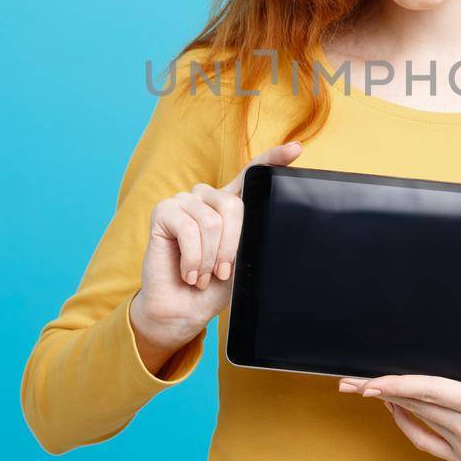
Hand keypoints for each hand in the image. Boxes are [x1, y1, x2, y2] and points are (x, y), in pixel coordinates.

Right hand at [129, 140, 304, 352]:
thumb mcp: (241, 263)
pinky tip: (188, 273)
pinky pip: (187, 229)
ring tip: (203, 276)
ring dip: (210, 258)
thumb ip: (252, 239)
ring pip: (211, 221)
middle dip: (231, 247)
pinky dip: (193, 258)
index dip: (273, 158)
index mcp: (229, 205)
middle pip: (233, 206)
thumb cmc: (213, 287)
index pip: (252, 174)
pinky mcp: (163, 211)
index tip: (297, 149)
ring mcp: (184, 201)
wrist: (181, 310)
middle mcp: (207, 197)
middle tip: (222, 273)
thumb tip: (272, 228)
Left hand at [337, 293, 460, 460]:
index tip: (372, 380)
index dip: (399, 384)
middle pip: (416, 405)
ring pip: (418, 421)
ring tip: (364, 389)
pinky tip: (395, 410)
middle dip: (381, 391)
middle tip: (350, 380)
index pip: (433, 391)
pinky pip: (426, 442)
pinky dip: (407, 426)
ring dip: (390, 405)